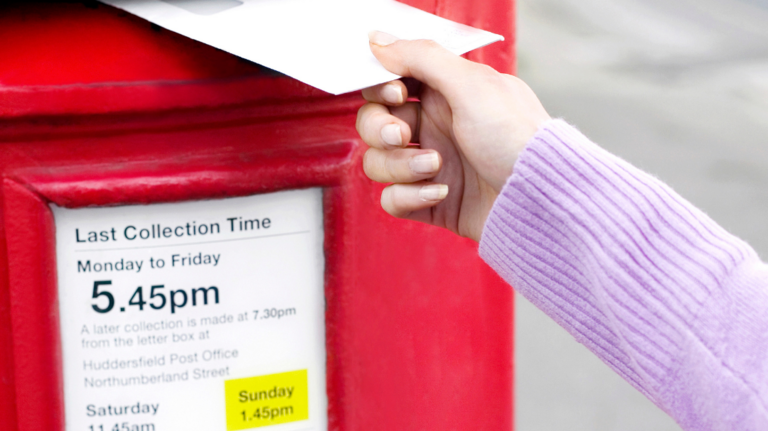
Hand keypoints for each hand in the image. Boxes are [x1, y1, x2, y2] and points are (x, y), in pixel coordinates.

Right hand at [357, 31, 550, 240]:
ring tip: (435, 167)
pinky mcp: (430, 201)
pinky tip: (441, 192)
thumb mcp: (472, 85)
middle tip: (403, 136)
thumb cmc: (517, 138)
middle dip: (380, 130)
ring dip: (400, 166)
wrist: (540, 198)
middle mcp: (434, 128)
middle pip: (374, 124)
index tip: (396, 94)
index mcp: (445, 94)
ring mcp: (430, 167)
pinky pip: (393, 199)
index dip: (381, 89)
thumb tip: (379, 40)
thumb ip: (422, 58)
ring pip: (378, 163)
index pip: (390, 84)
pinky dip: (410, 196)